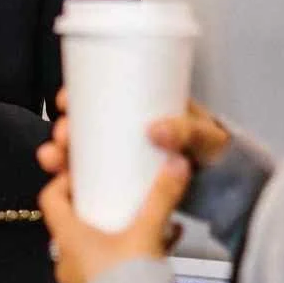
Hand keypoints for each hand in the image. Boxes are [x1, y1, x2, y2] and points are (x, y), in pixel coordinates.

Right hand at [37, 89, 230, 182]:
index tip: (64, 100)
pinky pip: (94, 178)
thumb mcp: (206, 136)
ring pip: (84, 153)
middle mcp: (131, 129)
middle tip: (61, 138)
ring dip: (62, 155)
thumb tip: (156, 129)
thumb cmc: (220, 153)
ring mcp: (127, 157)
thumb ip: (187, 130)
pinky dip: (74, 181)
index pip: (104, 93)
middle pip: (87, 125)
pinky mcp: (126, 182)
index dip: (78, 94)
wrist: (229, 189)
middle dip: (65, 130)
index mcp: (147, 106)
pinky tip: (63, 184)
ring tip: (54, 162)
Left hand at [39, 157, 192, 282]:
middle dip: (96, 207)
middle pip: (74, 222)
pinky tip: (159, 249)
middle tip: (116, 194)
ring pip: (94, 246)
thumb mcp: (147, 232)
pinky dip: (128, 256)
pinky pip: (110, 268)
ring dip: (114, 232)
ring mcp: (82, 281)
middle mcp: (68, 260)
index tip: (82, 173)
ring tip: (144, 222)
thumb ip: (161, 198)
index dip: (62, 181)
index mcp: (69, 238)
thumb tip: (177, 162)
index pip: (50, 200)